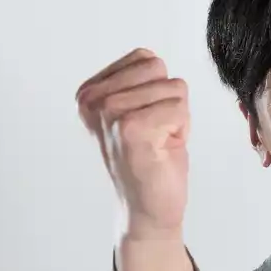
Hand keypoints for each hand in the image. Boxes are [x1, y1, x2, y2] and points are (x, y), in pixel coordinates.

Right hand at [75, 47, 189, 238]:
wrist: (148, 211)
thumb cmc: (149, 162)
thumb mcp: (135, 112)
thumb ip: (137, 83)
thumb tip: (151, 59)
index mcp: (89, 93)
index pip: (144, 59)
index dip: (158, 92)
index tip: (146, 124)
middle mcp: (93, 100)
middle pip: (158, 69)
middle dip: (169, 103)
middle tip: (155, 137)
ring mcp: (110, 112)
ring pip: (172, 87)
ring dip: (175, 118)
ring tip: (158, 143)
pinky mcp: (131, 128)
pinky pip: (178, 107)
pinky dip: (180, 129)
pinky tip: (163, 151)